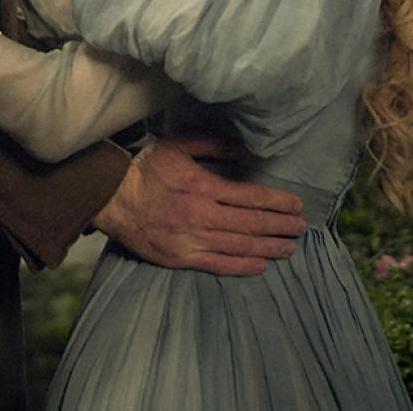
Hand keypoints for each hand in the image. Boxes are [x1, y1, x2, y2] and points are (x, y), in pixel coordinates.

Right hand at [91, 136, 307, 275]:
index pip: (250, 196)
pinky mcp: (181, 258)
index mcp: (203, 187)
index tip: (296, 205)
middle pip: (251, 223)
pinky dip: (242, 266)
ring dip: (268, 247)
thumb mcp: (179, 147)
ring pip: (239, 246)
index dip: (277, 202)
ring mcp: (192, 240)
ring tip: (288, 248)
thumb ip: (213, 145)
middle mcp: (202, 215)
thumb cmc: (146, 170)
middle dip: (280, 226)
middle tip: (300, 228)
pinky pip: (218, 264)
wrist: (112, 198)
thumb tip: (244, 150)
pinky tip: (261, 265)